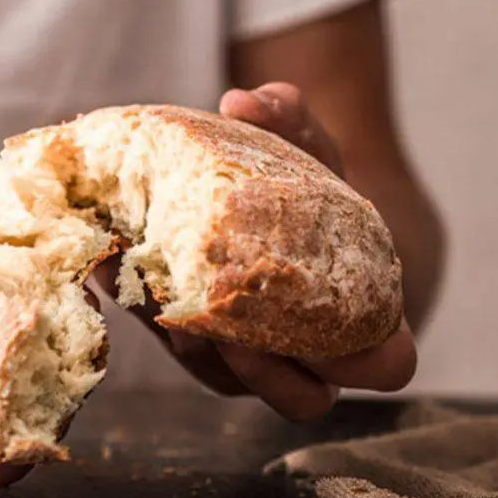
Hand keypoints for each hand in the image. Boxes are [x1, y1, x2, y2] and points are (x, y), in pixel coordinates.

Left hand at [96, 83, 416, 420]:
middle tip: (217, 316)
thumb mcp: (313, 156)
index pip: (383, 367)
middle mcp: (304, 355)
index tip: (318, 313)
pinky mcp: (194, 348)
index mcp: (358, 320)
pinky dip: (144, 302)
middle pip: (296, 398)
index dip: (360, 356)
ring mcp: (245, 363)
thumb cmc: (313, 193)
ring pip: (219, 373)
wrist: (275, 215)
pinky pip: (173, 343)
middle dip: (258, 365)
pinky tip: (113, 260)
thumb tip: (244, 99)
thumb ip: (293, 125)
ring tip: (146, 276)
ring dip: (185, 330)